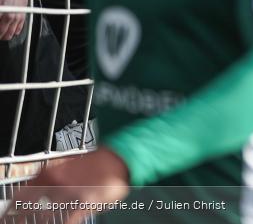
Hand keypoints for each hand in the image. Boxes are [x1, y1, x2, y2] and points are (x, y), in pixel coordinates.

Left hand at [0, 0, 28, 40]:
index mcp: (2, 12)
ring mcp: (17, 17)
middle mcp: (10, 16)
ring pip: (11, 33)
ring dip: (5, 36)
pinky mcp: (23, 16)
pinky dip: (14, 32)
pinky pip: (19, 29)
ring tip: (2, 35)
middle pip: (2, 32)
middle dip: (0, 35)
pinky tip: (11, 31)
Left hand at [4, 147, 129, 223]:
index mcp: (50, 172)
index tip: (5, 217)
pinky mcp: (87, 202)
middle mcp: (58, 183)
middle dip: (21, 219)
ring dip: (40, 222)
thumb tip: (31, 189)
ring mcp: (72, 193)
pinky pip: (69, 221)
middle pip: (30, 208)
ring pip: (47, 216)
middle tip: (16, 223)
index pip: (20, 195)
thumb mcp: (66, 164)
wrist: (118, 158)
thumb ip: (48, 175)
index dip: (10, 210)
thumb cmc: (92, 163)